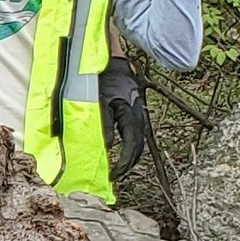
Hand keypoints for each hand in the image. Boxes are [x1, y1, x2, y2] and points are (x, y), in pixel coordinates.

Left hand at [99, 58, 148, 178]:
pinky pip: (135, 137)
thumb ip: (104, 123)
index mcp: (132, 115)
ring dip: (130, 159)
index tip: (113, 174)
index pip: (132, 145)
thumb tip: (107, 147)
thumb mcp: (99, 100)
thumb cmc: (104, 79)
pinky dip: (129, 149)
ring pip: (139, 143)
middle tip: (113, 177)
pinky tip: (120, 155)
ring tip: (117, 170)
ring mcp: (139, 116)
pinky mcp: (135, 116)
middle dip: (127, 165)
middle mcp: (139, 117)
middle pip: (138, 148)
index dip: (124, 162)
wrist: (113, 63)